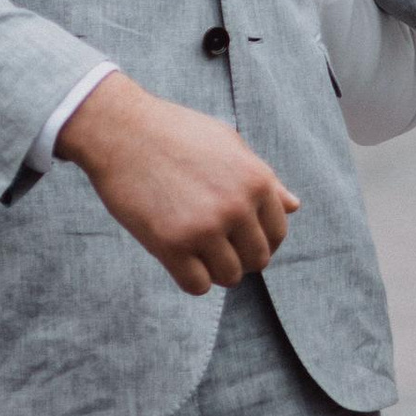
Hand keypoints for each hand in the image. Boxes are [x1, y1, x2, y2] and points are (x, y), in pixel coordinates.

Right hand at [57, 71, 297, 293]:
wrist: (121, 130)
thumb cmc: (175, 133)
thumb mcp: (229, 145)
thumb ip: (264, 179)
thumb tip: (294, 206)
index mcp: (256, 181)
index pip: (277, 232)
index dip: (260, 240)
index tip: (239, 238)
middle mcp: (237, 207)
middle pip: (257, 260)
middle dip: (239, 258)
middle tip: (215, 247)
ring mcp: (205, 227)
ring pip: (229, 276)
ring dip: (214, 270)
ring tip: (195, 250)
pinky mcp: (171, 245)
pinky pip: (197, 286)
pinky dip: (190, 279)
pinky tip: (178, 258)